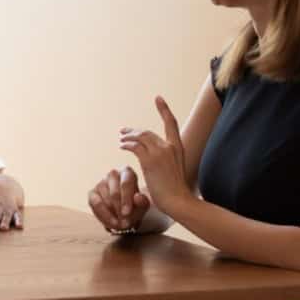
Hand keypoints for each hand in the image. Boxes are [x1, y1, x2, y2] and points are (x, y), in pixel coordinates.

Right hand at [88, 166, 151, 233]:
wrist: (126, 212)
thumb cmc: (135, 205)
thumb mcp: (143, 205)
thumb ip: (143, 201)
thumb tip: (138, 197)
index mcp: (127, 172)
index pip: (126, 183)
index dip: (126, 199)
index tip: (127, 213)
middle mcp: (113, 174)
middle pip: (114, 193)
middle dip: (119, 211)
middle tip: (124, 224)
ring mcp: (101, 183)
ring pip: (105, 200)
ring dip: (112, 216)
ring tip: (120, 225)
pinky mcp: (92, 193)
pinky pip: (95, 204)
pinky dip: (102, 215)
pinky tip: (110, 222)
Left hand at [118, 96, 191, 214]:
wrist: (178, 201)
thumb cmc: (175, 192)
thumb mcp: (174, 171)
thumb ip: (165, 162)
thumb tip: (156, 163)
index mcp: (178, 147)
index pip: (171, 123)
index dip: (164, 109)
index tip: (158, 98)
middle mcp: (170, 146)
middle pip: (147, 132)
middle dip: (134, 130)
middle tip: (123, 131)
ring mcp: (160, 152)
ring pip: (140, 137)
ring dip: (128, 137)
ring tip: (120, 139)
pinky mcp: (150, 161)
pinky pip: (134, 147)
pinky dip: (126, 144)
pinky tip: (121, 146)